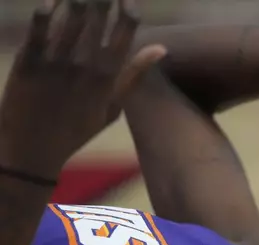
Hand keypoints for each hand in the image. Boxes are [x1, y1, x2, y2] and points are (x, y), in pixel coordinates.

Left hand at [0, 0, 164, 178]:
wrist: (33, 148)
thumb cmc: (76, 129)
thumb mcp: (113, 107)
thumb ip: (135, 75)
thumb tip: (162, 48)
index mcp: (107, 76)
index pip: (124, 32)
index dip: (127, 9)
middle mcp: (85, 65)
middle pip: (96, 18)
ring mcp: (56, 63)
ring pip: (69, 18)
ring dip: (76, 0)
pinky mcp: (29, 62)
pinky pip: (38, 29)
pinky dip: (44, 12)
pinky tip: (49, 1)